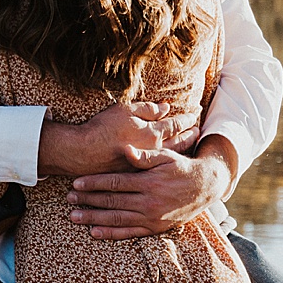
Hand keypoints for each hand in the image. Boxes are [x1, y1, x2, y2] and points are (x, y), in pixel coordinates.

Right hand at [38, 99, 199, 178]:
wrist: (83, 153)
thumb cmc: (102, 129)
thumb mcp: (125, 111)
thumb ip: (147, 109)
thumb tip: (165, 107)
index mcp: (152, 134)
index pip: (176, 125)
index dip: (187, 119)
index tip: (195, 115)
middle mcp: (154, 151)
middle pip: (179, 144)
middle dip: (190, 136)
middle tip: (198, 132)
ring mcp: (147, 165)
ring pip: (172, 158)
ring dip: (183, 150)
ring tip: (190, 145)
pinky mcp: (137, 174)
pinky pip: (159, 168)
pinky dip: (169, 163)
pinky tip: (171, 162)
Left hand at [66, 134, 237, 238]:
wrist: (205, 188)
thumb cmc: (182, 168)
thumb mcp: (167, 157)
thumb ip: (145, 156)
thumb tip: (125, 149)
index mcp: (149, 182)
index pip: (115, 183)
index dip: (94, 183)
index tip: (76, 183)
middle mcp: (149, 202)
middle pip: (112, 201)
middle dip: (88, 200)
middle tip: (68, 199)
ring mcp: (151, 217)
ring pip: (117, 219)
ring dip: (94, 218)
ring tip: (74, 216)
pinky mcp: (155, 228)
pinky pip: (130, 233)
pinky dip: (111, 234)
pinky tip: (95, 232)